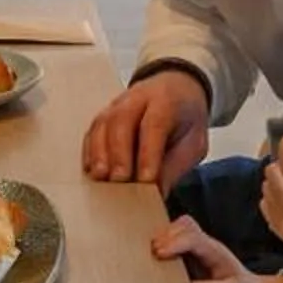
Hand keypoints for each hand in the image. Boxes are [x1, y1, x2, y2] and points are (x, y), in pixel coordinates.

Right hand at [80, 68, 210, 187]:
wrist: (176, 89)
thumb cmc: (185, 120)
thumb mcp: (193, 142)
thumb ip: (175, 165)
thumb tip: (158, 193)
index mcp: (167, 101)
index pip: (155, 124)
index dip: (149, 153)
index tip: (146, 179)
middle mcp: (139, 98)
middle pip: (122, 120)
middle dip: (119, 152)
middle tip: (118, 180)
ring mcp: (117, 103)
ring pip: (103, 123)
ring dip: (99, 152)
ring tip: (100, 177)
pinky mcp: (104, 114)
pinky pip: (92, 130)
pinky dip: (89, 151)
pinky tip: (91, 170)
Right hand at [151, 216, 282, 282]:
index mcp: (215, 252)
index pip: (193, 238)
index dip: (174, 243)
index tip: (159, 254)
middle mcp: (207, 245)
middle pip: (185, 225)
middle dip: (167, 236)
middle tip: (153, 253)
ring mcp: (201, 247)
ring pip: (180, 227)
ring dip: (165, 236)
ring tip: (154, 252)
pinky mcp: (194, 253)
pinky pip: (178, 238)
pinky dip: (166, 242)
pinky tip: (159, 255)